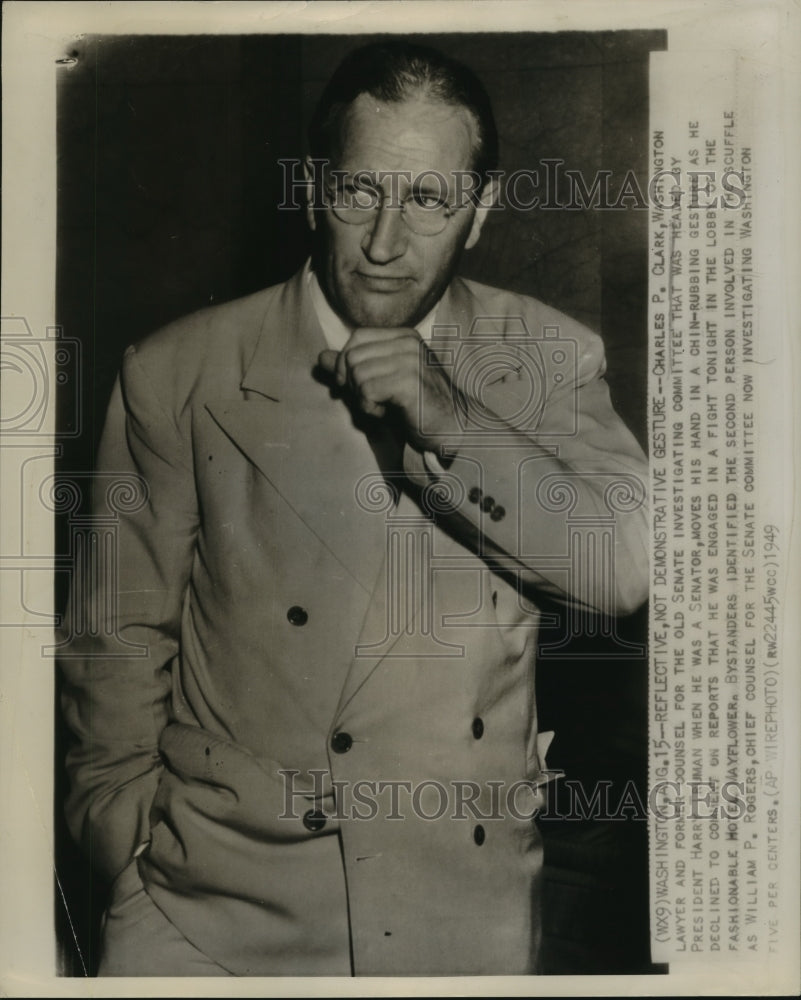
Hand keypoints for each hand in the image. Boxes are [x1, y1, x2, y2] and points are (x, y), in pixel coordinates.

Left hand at [318, 327, 460, 449]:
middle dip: (352, 384)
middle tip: (372, 401)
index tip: (355, 387)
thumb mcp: (381, 382)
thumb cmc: (417, 407)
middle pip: (352, 356)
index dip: (345, 363)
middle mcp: (408, 342)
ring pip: (357, 374)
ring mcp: (410, 360)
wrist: (453, 429)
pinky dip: (370, 408)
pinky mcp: (409, 381)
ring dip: (363, 399)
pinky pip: (367, 390)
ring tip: (383, 407)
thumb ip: (352, 367)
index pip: (356, 337)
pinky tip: (388, 413)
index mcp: (403, 336)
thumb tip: (321, 357)